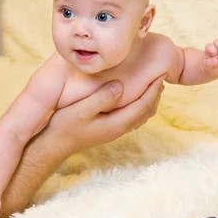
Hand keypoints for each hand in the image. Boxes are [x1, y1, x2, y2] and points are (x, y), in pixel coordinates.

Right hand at [47, 75, 164, 153]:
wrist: (54, 144)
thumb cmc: (65, 126)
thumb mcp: (81, 110)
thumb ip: (101, 98)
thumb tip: (120, 86)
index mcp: (117, 123)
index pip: (143, 104)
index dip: (154, 88)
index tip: (162, 72)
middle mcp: (120, 128)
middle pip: (147, 110)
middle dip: (156, 93)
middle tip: (161, 74)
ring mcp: (115, 130)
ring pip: (141, 115)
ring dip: (149, 100)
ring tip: (152, 84)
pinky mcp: (109, 128)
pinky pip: (132, 116)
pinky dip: (140, 105)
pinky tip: (134, 96)